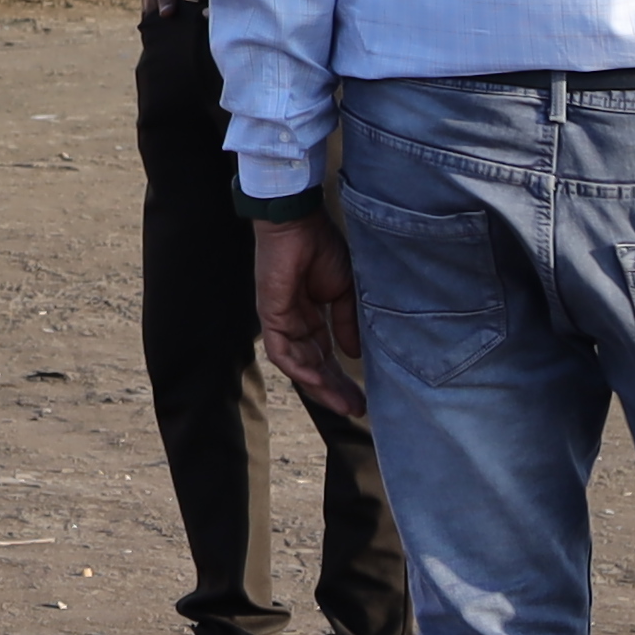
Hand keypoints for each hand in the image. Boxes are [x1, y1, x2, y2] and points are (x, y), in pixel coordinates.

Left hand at [249, 204, 363, 422]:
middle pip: (314, 367)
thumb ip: (347, 323)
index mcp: (312, 317)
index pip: (327, 357)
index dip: (343, 378)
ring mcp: (281, 321)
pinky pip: (281, 350)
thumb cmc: (321, 249)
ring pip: (299, 365)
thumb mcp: (345, 291)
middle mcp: (296, 324)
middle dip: (335, 390)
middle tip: (357, 410)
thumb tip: (354, 354)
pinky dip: (299, 368)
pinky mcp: (270, 315)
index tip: (364, 400)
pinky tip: (318, 382)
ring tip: (344, 404)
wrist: (299, 224)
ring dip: (321, 386)